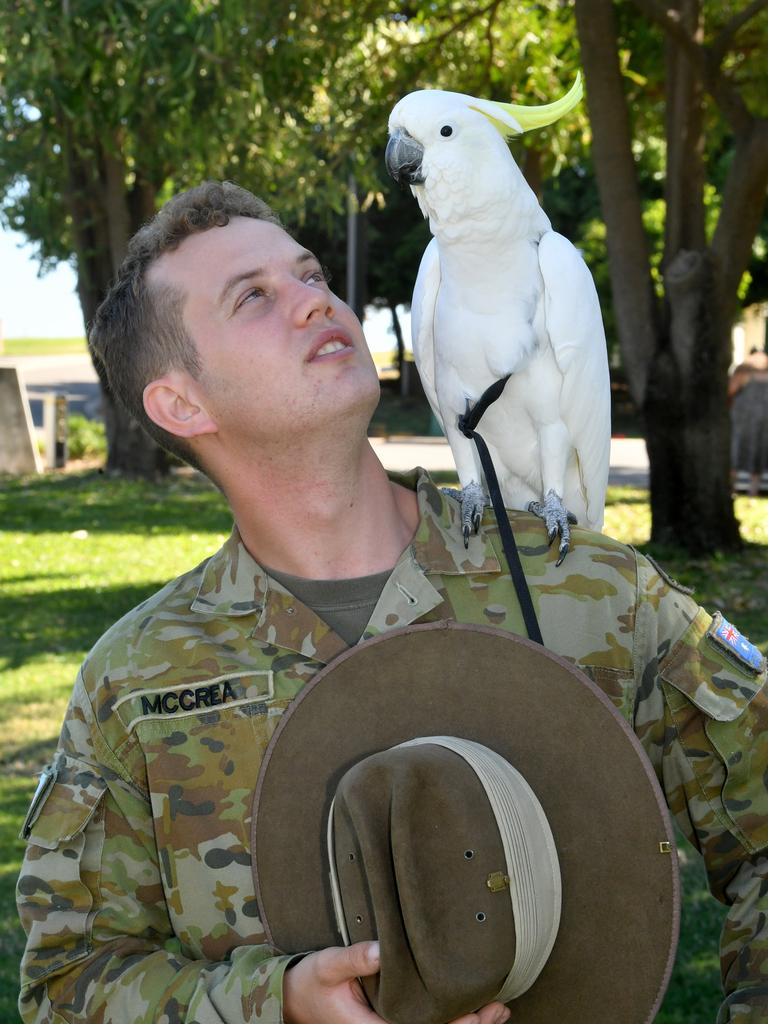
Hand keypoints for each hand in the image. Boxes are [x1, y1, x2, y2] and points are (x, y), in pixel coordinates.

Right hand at [282, 939, 511, 1023]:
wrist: (293, 1000)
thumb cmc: (310, 983)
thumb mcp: (327, 966)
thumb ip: (352, 959)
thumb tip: (379, 950)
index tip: (476, 1014)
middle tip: (498, 1009)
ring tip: (499, 1011)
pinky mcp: (391, 1022)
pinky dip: (453, 1019)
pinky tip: (478, 1012)